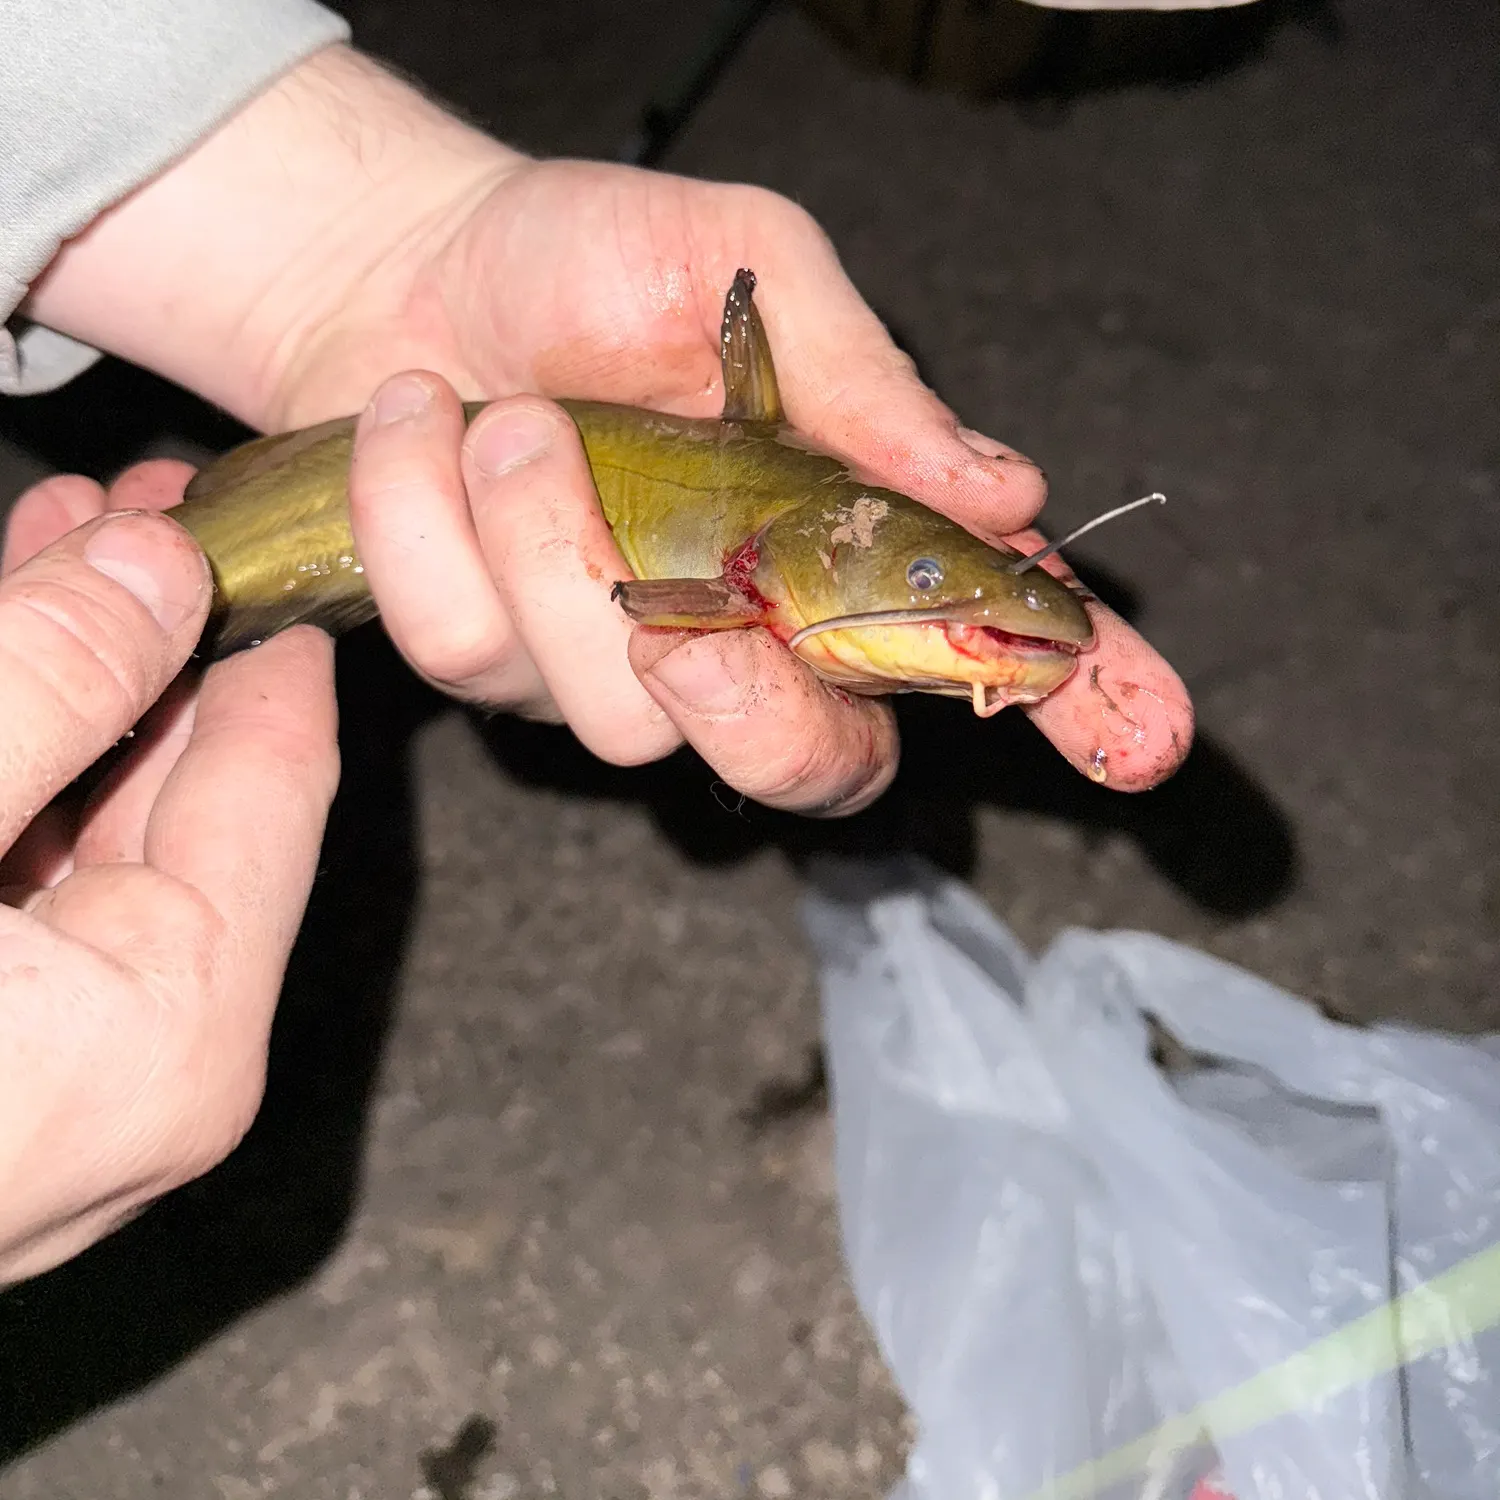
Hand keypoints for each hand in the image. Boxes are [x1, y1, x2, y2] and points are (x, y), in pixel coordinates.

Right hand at [0, 466, 337, 1282]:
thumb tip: (153, 571)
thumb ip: (45, 690)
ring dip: (78, 687)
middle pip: (192, 799)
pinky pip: (28, 888)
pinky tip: (8, 667)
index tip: (250, 527)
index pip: (280, 782)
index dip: (264, 632)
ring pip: (99, 834)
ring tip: (64, 547)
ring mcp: (66, 1080)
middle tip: (137, 512)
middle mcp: (149, 1070)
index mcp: (174, 1027)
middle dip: (158, 639)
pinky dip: (17, 770)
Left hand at [23, 45, 1191, 805]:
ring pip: (617, 715)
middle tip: (686, 615)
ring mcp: (618, 663)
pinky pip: (471, 650)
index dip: (1075, 703)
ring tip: (510, 418)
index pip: (978, 645)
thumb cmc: (592, 259)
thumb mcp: (752, 269)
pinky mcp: (495, 659)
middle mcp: (744, 628)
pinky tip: (426, 425)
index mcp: (836, 542)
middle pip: (808, 768)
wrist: (413, 262)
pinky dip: (431, 519)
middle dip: (745, 706)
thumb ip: (866, 384)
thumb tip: (1004, 489)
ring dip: (548, 544)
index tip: (1146, 738)